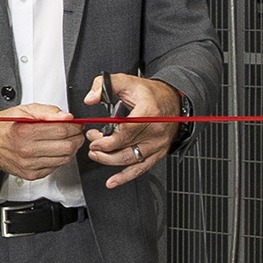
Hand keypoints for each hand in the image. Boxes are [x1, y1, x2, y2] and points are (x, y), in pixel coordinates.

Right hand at [0, 103, 84, 181]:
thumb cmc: (5, 125)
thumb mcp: (25, 110)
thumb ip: (48, 112)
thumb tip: (67, 117)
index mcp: (25, 132)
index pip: (62, 130)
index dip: (74, 126)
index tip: (76, 124)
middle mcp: (26, 150)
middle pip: (66, 147)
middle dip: (76, 138)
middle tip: (76, 132)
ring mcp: (28, 165)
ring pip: (64, 159)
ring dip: (70, 149)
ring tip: (67, 140)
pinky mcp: (30, 174)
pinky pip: (55, 167)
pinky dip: (59, 158)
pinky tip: (55, 150)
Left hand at [81, 72, 178, 188]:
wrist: (173, 101)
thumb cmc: (150, 93)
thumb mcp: (126, 81)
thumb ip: (104, 85)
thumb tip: (90, 99)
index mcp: (149, 112)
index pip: (126, 132)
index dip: (107, 139)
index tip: (93, 138)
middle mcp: (155, 131)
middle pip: (126, 147)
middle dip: (103, 148)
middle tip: (92, 142)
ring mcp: (157, 144)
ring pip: (130, 160)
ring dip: (109, 161)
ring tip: (96, 155)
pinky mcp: (157, 153)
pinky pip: (141, 169)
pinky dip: (125, 177)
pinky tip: (113, 181)